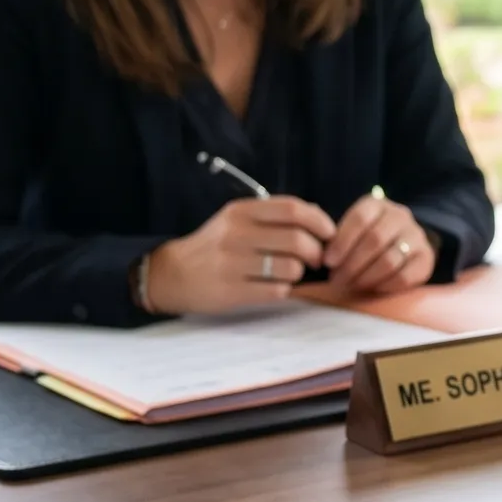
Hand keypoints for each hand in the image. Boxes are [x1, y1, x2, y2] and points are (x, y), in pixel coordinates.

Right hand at [142, 196, 335, 314]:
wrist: (172, 274)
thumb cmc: (215, 246)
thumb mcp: (237, 220)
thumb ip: (273, 215)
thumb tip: (317, 215)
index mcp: (241, 212)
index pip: (293, 209)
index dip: (319, 221)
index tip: (329, 234)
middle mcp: (236, 234)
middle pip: (297, 240)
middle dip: (316, 252)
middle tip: (315, 259)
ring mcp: (232, 264)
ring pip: (290, 268)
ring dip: (299, 273)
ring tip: (290, 273)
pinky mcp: (231, 291)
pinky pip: (276, 291)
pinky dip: (284, 290)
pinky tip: (274, 286)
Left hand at [323, 192, 436, 296]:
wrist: (403, 242)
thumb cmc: (366, 237)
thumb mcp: (351, 228)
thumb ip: (333, 235)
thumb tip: (315, 247)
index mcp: (377, 204)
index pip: (359, 218)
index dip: (342, 242)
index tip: (328, 262)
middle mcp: (400, 215)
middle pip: (375, 240)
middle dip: (352, 264)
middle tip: (337, 280)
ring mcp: (416, 236)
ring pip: (389, 260)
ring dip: (366, 277)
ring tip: (351, 286)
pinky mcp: (426, 258)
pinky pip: (404, 277)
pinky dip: (384, 286)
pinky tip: (371, 289)